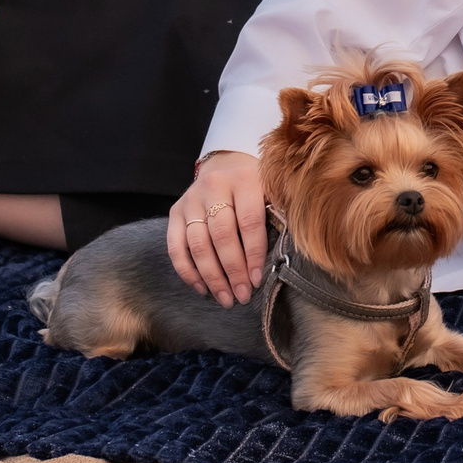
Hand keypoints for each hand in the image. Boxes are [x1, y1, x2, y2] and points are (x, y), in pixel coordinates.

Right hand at [168, 150, 267, 306]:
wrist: (225, 164)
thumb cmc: (255, 186)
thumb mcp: (272, 189)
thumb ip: (280, 213)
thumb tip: (287, 252)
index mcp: (244, 179)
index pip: (249, 222)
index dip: (253, 254)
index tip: (257, 280)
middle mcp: (214, 186)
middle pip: (221, 235)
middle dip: (232, 270)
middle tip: (242, 295)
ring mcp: (191, 199)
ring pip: (197, 244)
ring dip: (211, 276)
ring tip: (225, 298)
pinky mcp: (176, 211)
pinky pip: (175, 246)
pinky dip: (187, 270)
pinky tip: (201, 288)